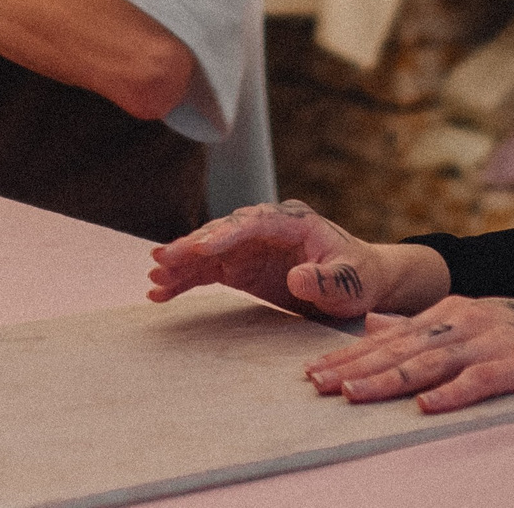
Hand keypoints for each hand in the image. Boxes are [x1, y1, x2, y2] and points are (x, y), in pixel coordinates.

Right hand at [147, 200, 435, 318]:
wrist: (360, 283)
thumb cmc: (359, 278)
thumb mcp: (351, 282)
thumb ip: (327, 279)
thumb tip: (297, 277)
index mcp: (294, 222)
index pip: (254, 222)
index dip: (226, 234)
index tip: (201, 248)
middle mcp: (266, 228)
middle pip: (223, 232)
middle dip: (192, 246)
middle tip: (162, 261)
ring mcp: (251, 246)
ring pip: (209, 251)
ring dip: (181, 264)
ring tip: (154, 280)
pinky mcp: (242, 266)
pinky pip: (208, 270)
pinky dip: (186, 279)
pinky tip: (161, 292)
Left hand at [303, 296, 513, 413]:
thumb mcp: (470, 319)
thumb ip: (422, 324)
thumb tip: (373, 324)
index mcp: (448, 312)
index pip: (388, 337)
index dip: (349, 355)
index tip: (313, 371)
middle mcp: (462, 321)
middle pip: (398, 349)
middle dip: (353, 368)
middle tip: (315, 385)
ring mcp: (489, 340)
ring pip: (428, 363)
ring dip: (387, 380)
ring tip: (352, 395)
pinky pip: (478, 381)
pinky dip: (449, 394)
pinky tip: (424, 407)